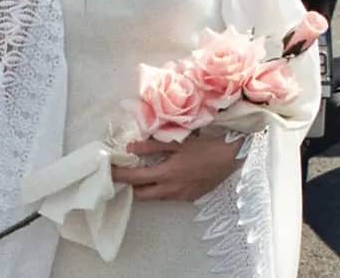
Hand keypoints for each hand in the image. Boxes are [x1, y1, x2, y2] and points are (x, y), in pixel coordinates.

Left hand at [110, 131, 242, 201]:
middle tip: (121, 175)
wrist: (232, 156)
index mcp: (167, 175)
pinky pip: (169, 196)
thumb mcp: (177, 142)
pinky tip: (162, 177)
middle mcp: (173, 190)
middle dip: (130, 187)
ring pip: (156, 197)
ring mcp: (183, 196)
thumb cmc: (205, 145)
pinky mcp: (191, 197)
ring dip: (145, 188)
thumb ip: (151, 147)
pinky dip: (160, 189)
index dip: (119, 176)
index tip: (107, 172)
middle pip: (142, 195)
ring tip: (139, 174)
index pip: (135, 179)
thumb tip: (130, 149)